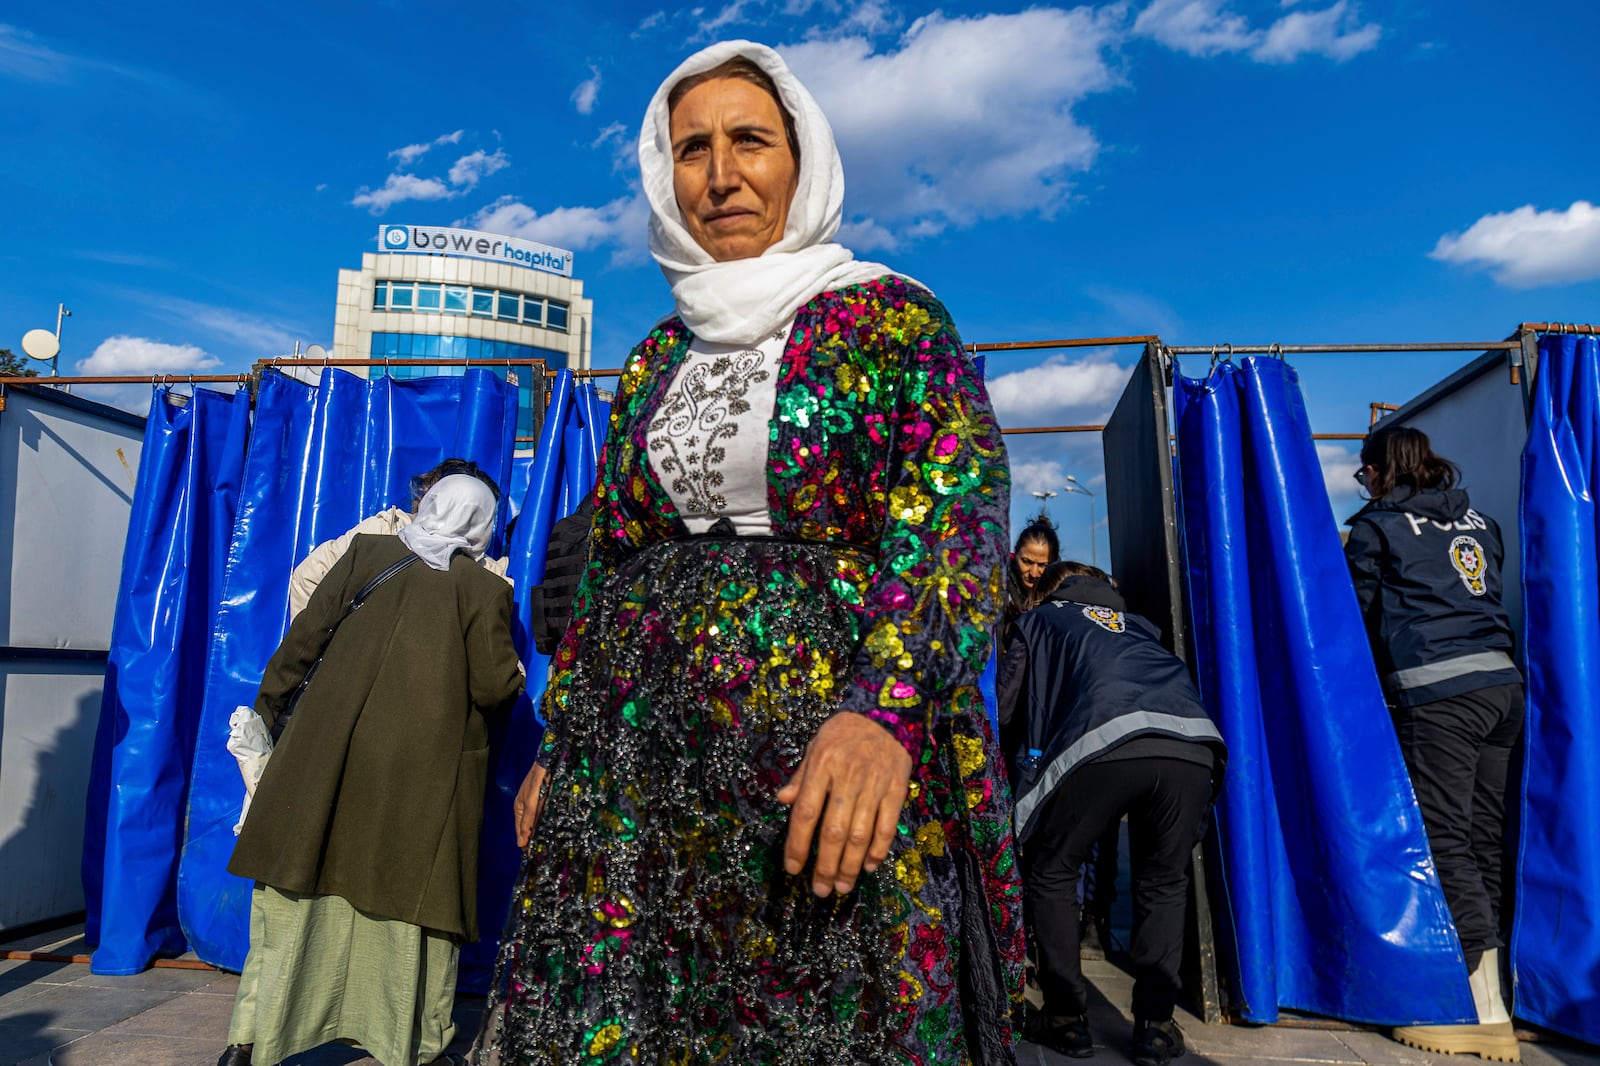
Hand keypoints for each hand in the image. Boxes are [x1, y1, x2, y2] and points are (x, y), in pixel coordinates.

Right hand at [514, 762, 547, 847]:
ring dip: (543, 832)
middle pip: (530, 827)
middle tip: (541, 853)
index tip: (531, 855)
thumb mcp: (530, 802)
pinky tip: (555, 831)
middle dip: (534, 838)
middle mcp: (528, 807)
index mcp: (519, 808)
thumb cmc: (537, 780)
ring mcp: (538, 804)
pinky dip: (550, 824)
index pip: (520, 830)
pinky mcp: (548, 800)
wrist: (550, 761)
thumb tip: (521, 843)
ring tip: (548, 846)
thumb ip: (527, 821)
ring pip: (540, 822)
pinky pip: (548, 816)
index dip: (525, 842)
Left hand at [777, 713, 912, 897]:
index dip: (798, 845)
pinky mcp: (896, 789)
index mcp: (821, 765)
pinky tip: (867, 867)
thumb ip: (800, 777)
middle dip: (825, 866)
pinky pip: (887, 826)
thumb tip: (782, 801)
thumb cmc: (842, 735)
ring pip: (860, 834)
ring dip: (850, 866)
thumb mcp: (815, 747)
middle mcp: (847, 776)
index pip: (806, 813)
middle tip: (821, 890)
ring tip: (842, 887)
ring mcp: (874, 784)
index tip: (793, 869)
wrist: (884, 716)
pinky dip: (877, 850)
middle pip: (833, 831)